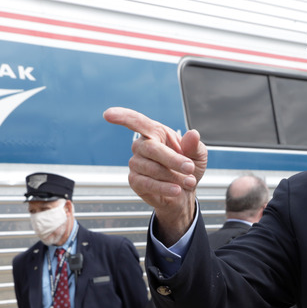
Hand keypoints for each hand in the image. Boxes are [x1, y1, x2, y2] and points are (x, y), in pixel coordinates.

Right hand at [103, 107, 207, 243]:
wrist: (185, 193)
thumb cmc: (188, 170)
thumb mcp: (198, 156)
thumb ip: (194, 145)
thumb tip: (193, 134)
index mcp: (156, 133)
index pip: (137, 121)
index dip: (122, 117)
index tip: (108, 114)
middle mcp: (142, 146)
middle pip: (151, 148)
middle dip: (172, 159)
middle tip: (189, 168)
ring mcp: (136, 163)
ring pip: (151, 168)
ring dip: (173, 176)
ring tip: (188, 181)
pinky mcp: (135, 181)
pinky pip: (147, 183)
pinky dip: (164, 187)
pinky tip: (176, 190)